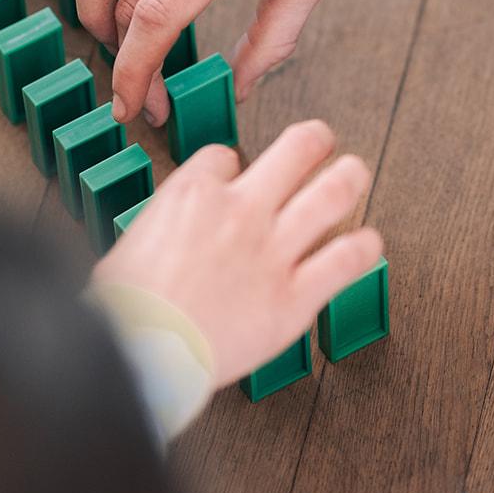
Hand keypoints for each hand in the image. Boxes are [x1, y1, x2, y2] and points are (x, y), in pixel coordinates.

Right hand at [90, 119, 382, 385]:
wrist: (140, 352)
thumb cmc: (125, 308)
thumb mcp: (129, 241)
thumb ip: (164, 225)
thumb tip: (170, 229)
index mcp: (195, 193)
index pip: (226, 156)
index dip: (232, 166)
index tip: (236, 179)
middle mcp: (242, 211)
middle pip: (297, 149)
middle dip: (315, 140)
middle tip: (321, 142)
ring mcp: (274, 251)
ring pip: (333, 192)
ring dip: (350, 176)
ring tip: (354, 173)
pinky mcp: (296, 296)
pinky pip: (347, 260)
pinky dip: (364, 248)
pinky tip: (368, 244)